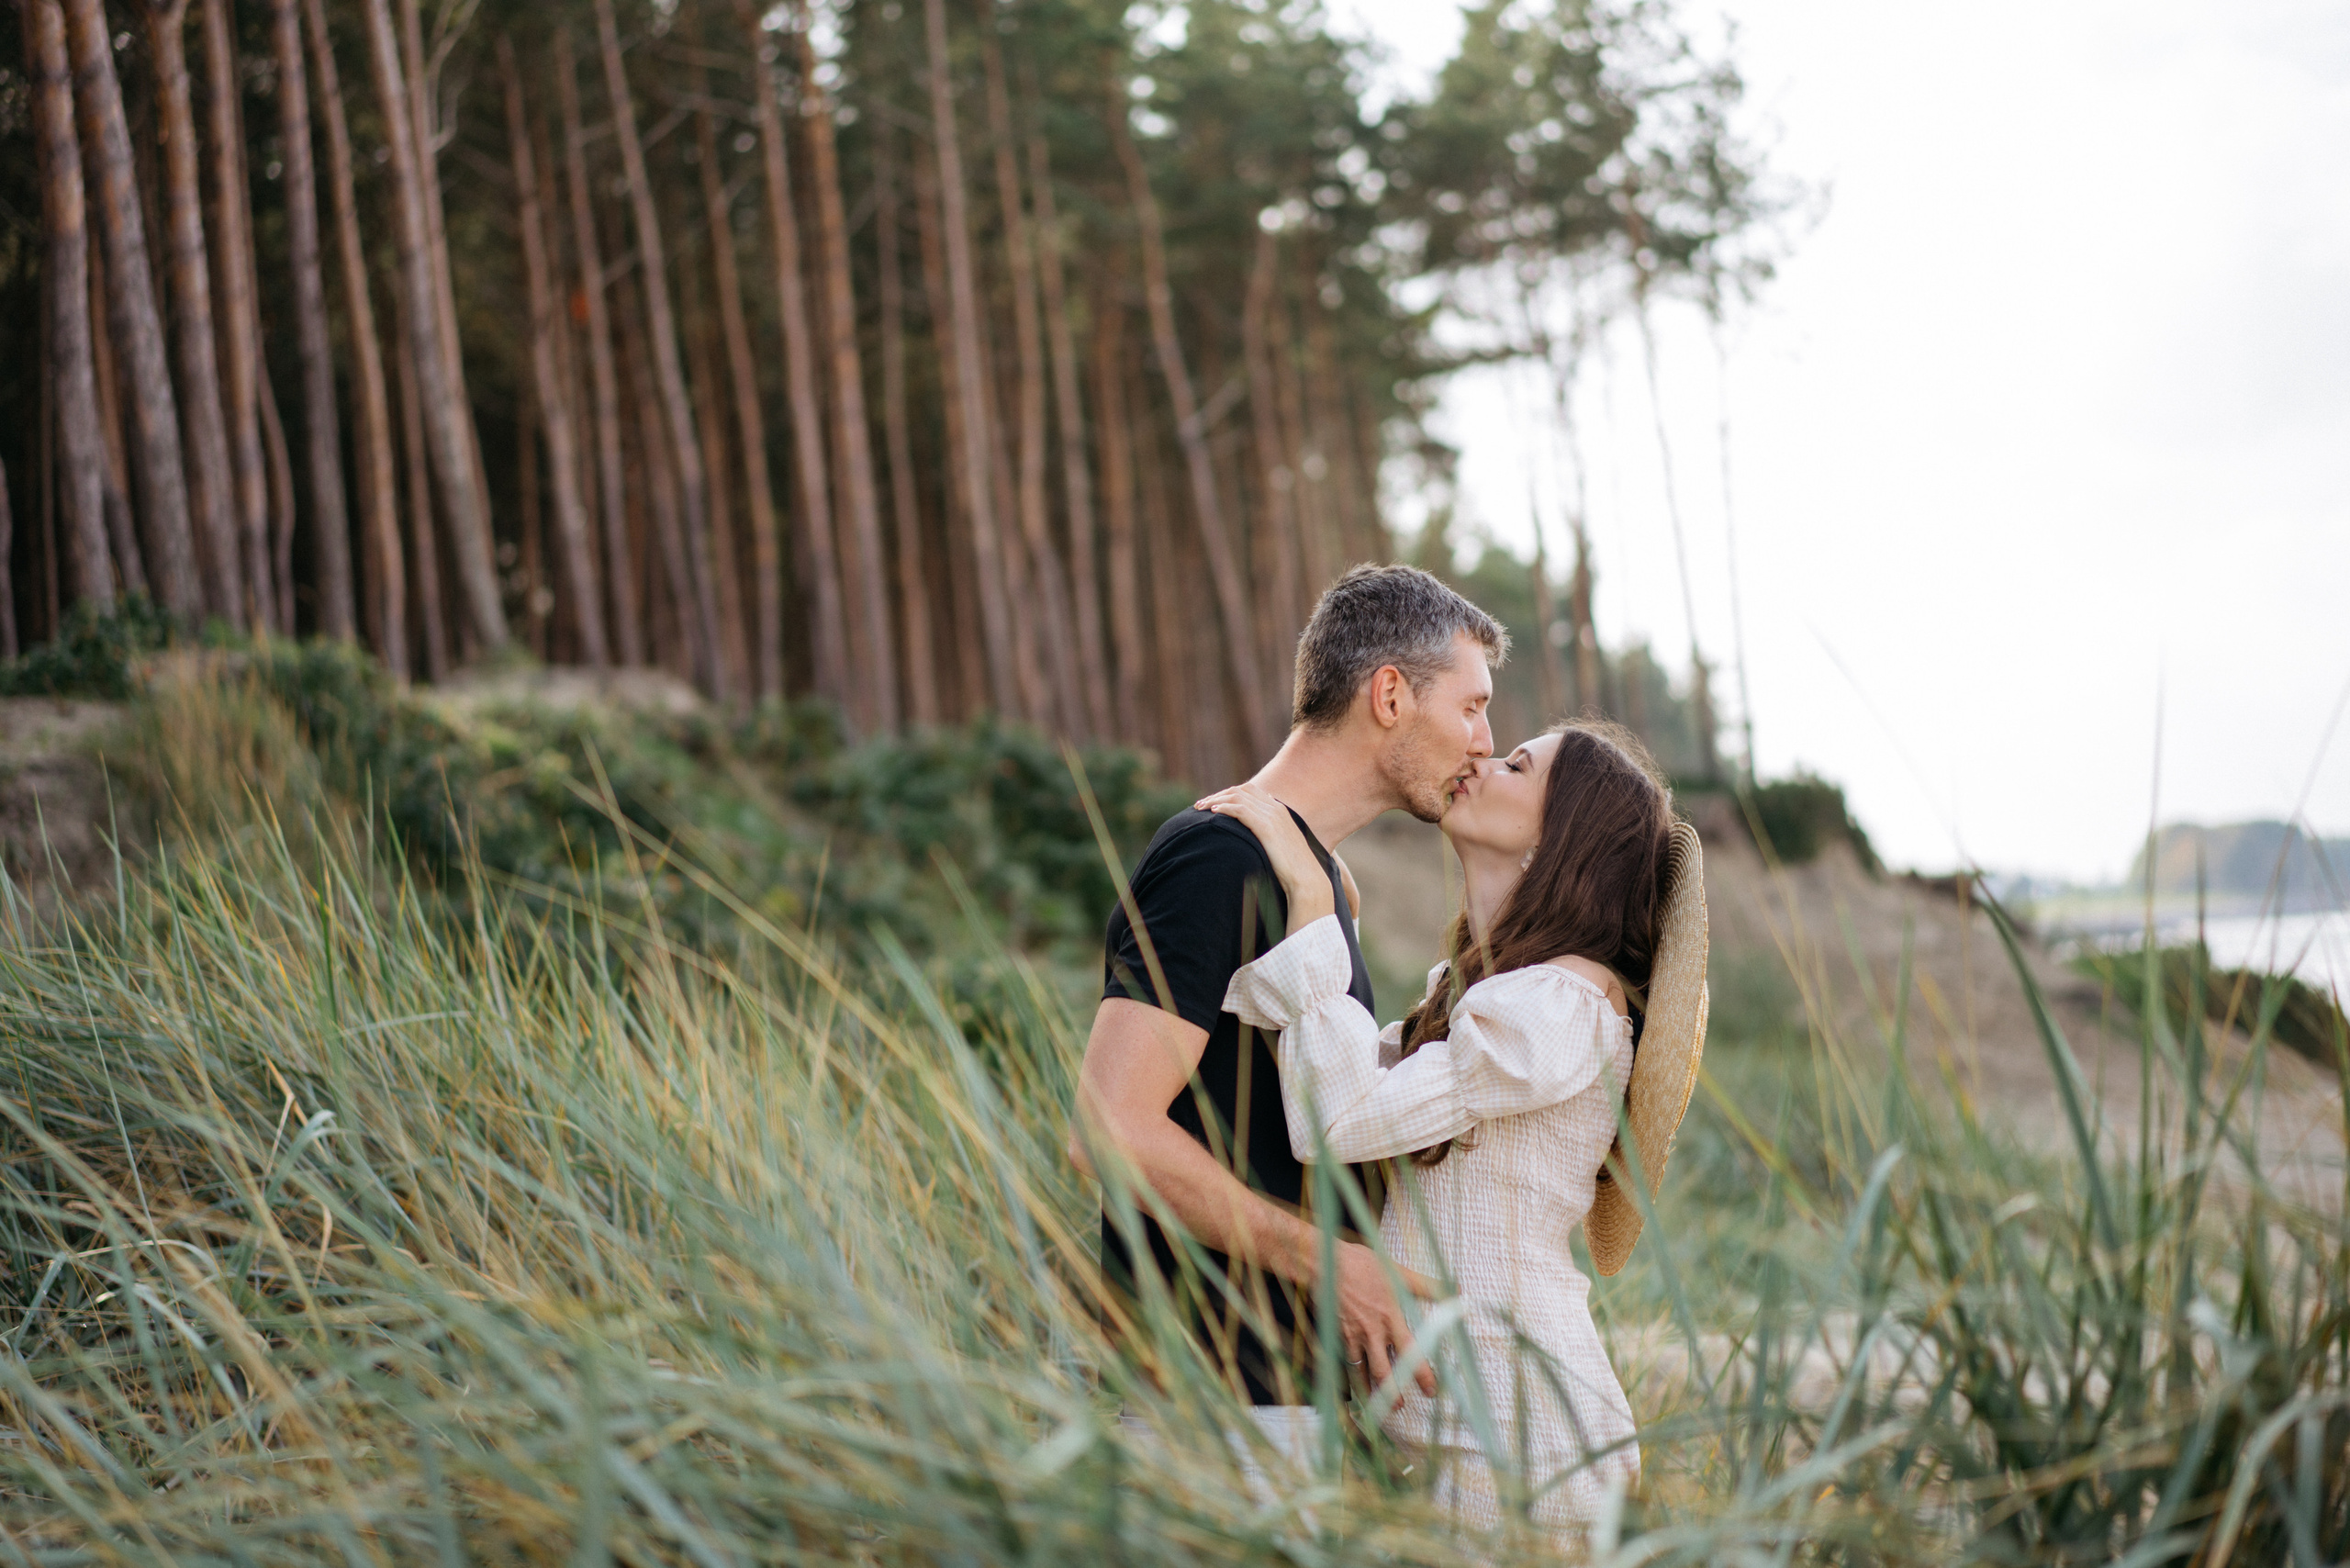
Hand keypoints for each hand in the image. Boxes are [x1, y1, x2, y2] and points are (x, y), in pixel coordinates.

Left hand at [1195, 783, 1334, 925]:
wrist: (1307, 879)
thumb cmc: (1293, 870)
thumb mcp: (1280, 847)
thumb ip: (1269, 837)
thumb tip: (1254, 838)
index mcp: (1279, 810)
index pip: (1250, 791)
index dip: (1229, 794)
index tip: (1213, 804)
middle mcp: (1276, 808)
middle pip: (1241, 790)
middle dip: (1219, 794)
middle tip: (1200, 805)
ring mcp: (1272, 816)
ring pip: (1237, 797)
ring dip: (1216, 800)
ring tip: (1199, 808)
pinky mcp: (1266, 827)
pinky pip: (1240, 810)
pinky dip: (1224, 808)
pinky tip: (1212, 812)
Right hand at [1332, 1241, 1438, 1396]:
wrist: (1325, 1262)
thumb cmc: (1363, 1264)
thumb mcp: (1398, 1272)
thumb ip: (1428, 1286)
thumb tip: (1458, 1291)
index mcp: (1391, 1318)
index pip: (1411, 1353)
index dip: (1422, 1374)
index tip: (1431, 1391)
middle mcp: (1373, 1332)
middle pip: (1384, 1371)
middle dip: (1392, 1394)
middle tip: (1399, 1407)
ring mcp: (1353, 1336)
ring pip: (1362, 1372)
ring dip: (1370, 1392)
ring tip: (1376, 1405)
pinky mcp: (1337, 1335)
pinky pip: (1344, 1363)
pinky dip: (1349, 1378)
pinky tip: (1353, 1387)